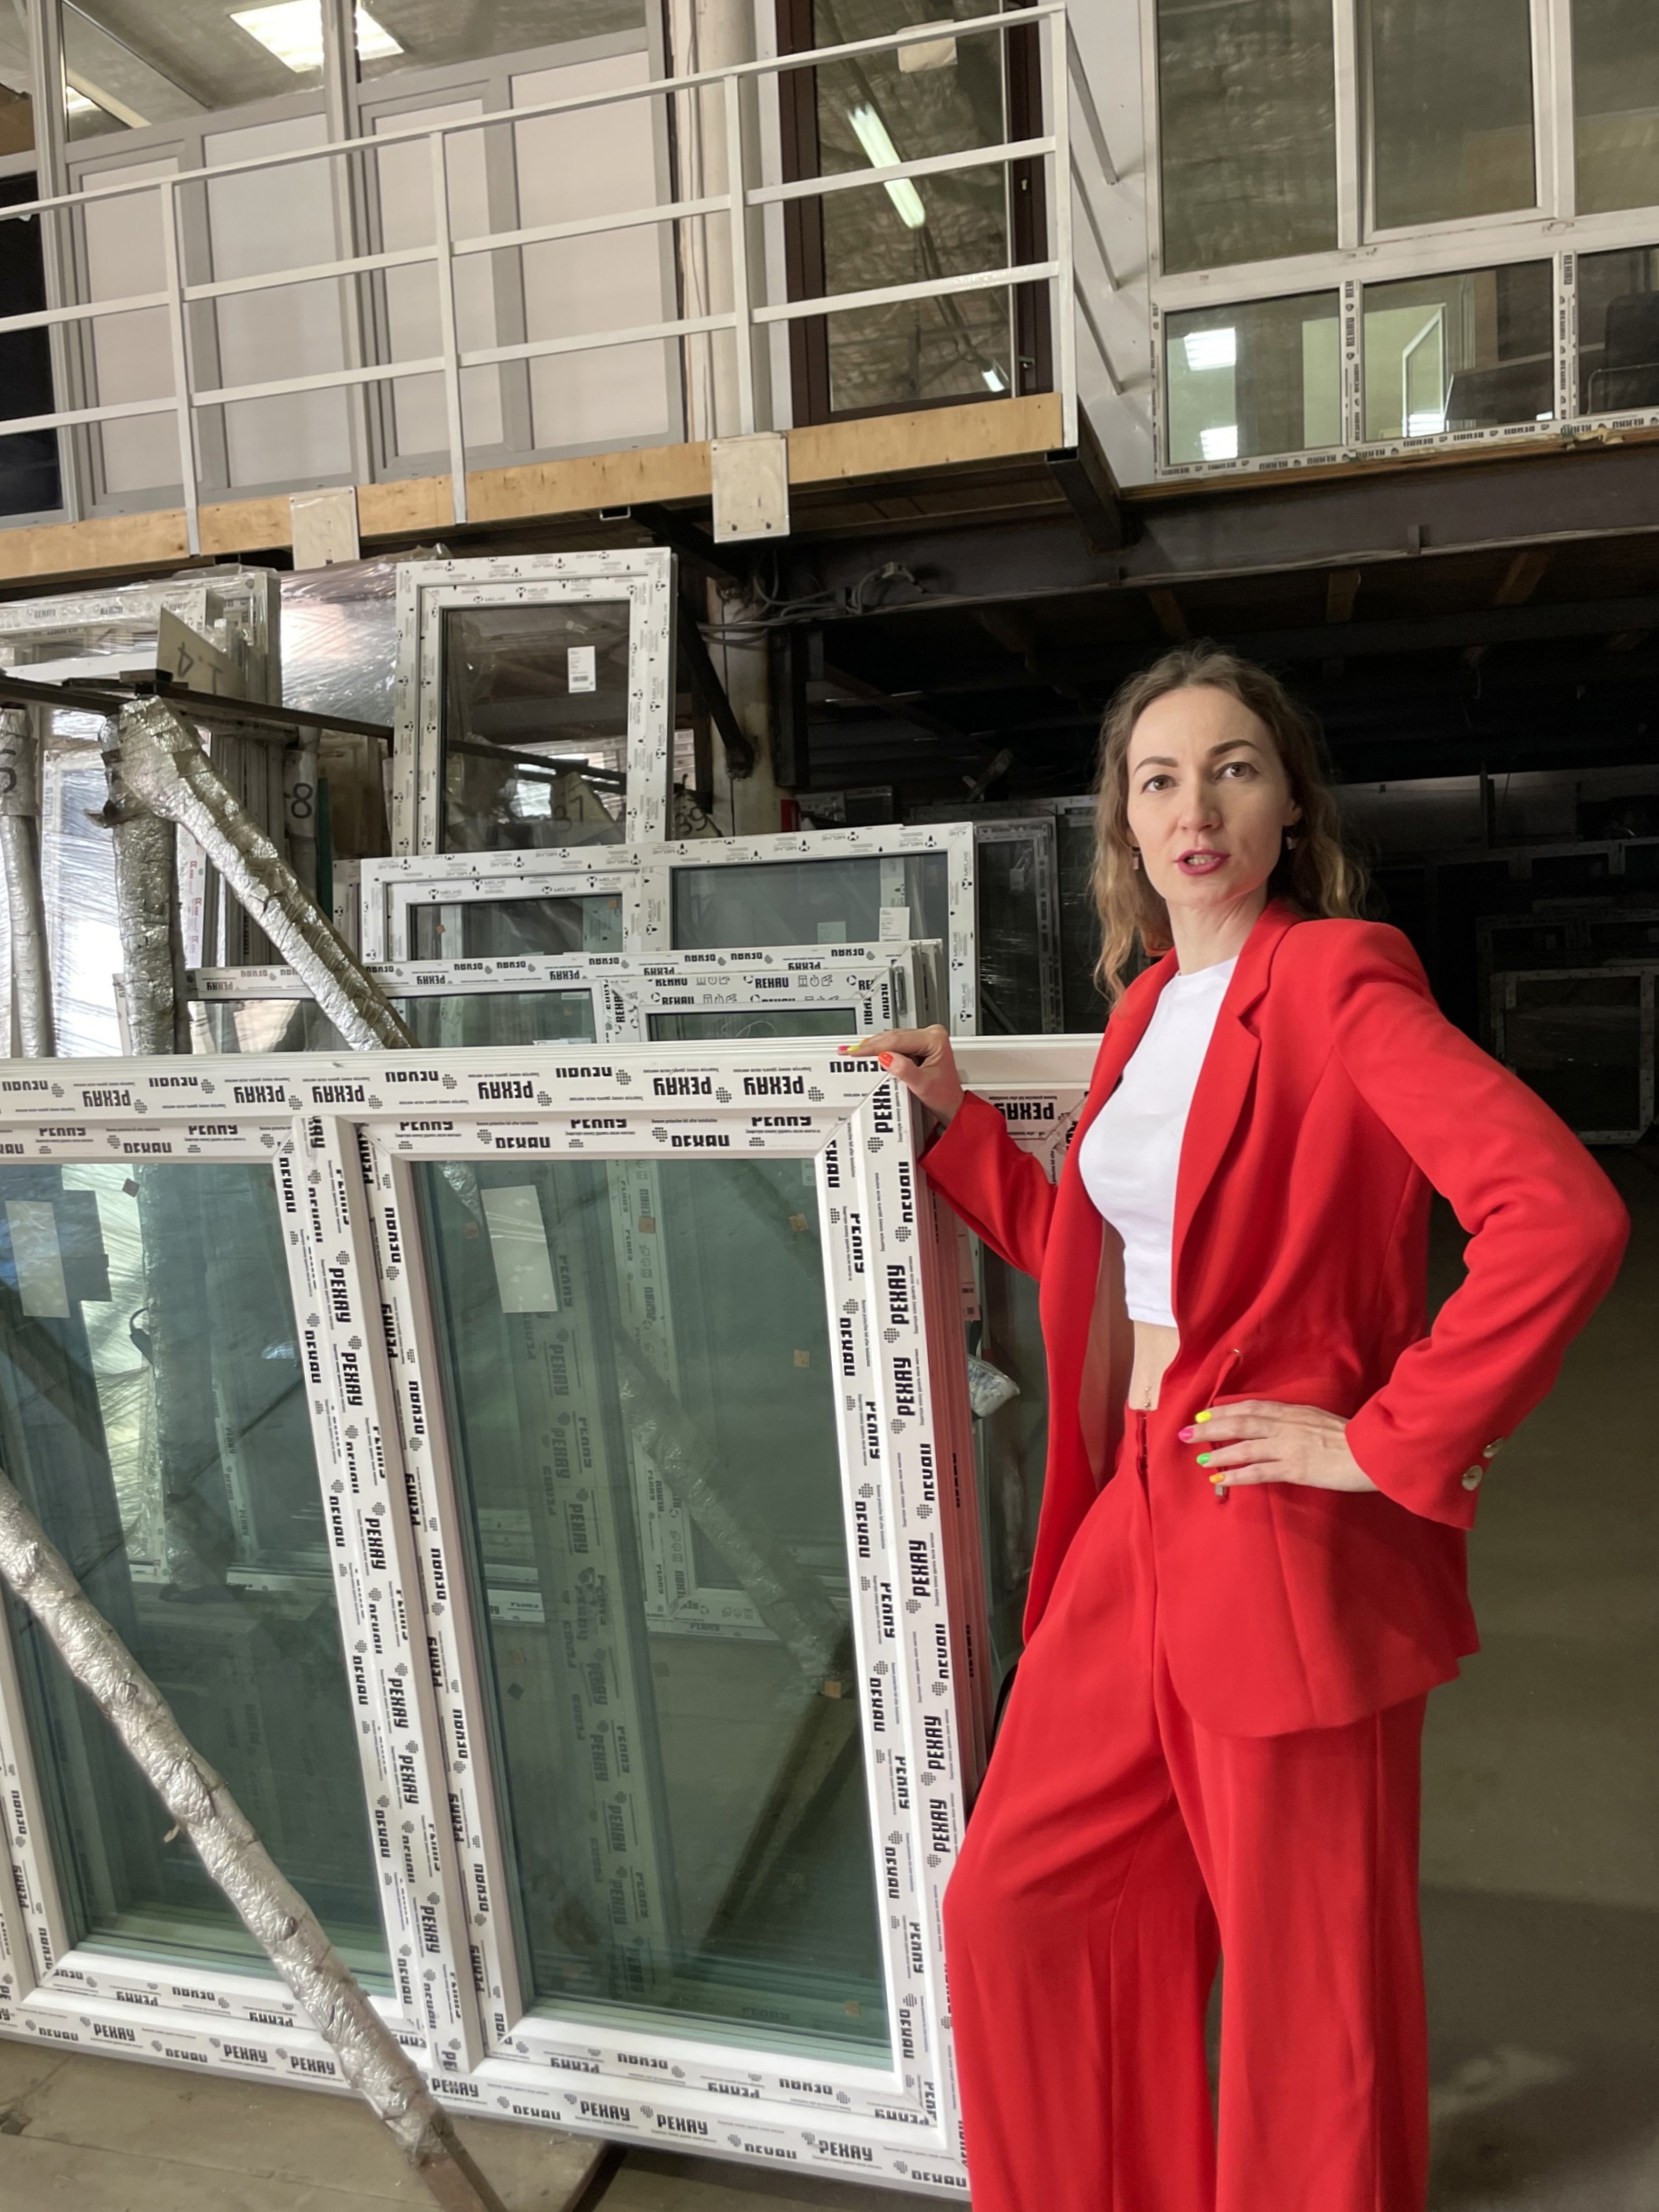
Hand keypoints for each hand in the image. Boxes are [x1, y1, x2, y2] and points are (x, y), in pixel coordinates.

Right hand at [841, 1025, 964, 1124]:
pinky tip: (868, 1051)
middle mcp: (931, 1035)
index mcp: (935, 1039)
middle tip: (849, 1051)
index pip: (898, 1040)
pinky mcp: (919, 1044)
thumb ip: (904, 1070)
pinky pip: (896, 1043)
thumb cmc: (943, 1096)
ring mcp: (925, 1038)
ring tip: (854, 1051)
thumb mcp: (922, 1085)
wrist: (951, 1104)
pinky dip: (881, 1048)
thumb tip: (886, 1057)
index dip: (874, 1046)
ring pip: (892, 1038)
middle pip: (893, 1036)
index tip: (857, 1052)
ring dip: (873, 1046)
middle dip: (870, 1045)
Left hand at [1177, 1400, 1378, 1495]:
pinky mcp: (1295, 1469)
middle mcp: (1286, 1426)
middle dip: (1212, 1427)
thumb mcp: (1321, 1420)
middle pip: (1241, 1423)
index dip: (1225, 1410)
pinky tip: (1221, 1478)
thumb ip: (1298, 1422)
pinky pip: (1259, 1472)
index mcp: (1294, 1412)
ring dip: (1220, 1452)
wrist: (1373, 1453)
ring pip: (1245, 1447)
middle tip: (1187, 1432)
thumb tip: (1276, 1427)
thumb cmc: (1352, 1438)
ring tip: (1200, 1458)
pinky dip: (1237, 1474)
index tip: (1204, 1414)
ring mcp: (1289, 1447)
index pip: (1252, 1407)